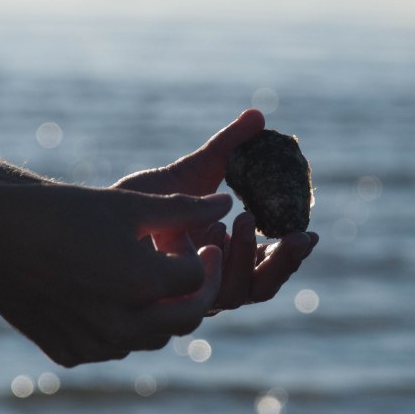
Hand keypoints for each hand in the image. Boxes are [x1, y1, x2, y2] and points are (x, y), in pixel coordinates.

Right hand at [0, 184, 232, 366]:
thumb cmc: (61, 212)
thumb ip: (184, 210)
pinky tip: (116, 296)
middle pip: (188, 319)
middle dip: (197, 291)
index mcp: (142, 283)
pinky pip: (115, 348)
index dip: (206, 257)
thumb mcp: (128, 205)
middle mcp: (123, 323)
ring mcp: (95, 344)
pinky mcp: (71, 353)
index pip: (199, 279)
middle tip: (193, 266)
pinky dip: (126, 326)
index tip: (202, 241)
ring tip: (156, 279)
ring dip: (165, 312)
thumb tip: (226, 203)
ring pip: (154, 338)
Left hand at [114, 109, 317, 312]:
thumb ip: (229, 146)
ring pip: (243, 292)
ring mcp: (196, 291)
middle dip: (285, 262)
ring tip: (247, 218)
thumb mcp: (196, 169)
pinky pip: (211, 293)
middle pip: (263, 284)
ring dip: (252, 258)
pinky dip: (222, 269)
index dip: (293, 252)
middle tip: (300, 238)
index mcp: (228, 253)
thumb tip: (259, 115)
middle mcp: (216, 278)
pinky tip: (220, 238)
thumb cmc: (147, 197)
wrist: (104, 214)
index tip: (310, 232)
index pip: (269, 261)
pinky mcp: (176, 298)